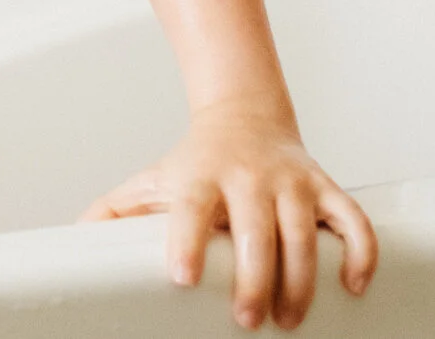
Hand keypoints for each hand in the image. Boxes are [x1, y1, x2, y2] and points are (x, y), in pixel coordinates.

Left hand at [79, 102, 376, 329]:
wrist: (245, 116)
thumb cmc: (195, 162)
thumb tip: (74, 241)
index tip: (180, 277)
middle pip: (255, 228)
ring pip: (304, 232)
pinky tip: (354, 287)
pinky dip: (360, 252)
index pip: (191, 207)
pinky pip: (353, 220)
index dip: (186, 240)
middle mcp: (249, 176)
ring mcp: (291, 182)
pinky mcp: (326, 187)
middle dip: (254, 278)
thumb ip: (115, 211)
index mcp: (201, 176)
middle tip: (248, 321)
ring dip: (301, 280)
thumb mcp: (152, 180)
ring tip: (290, 319)